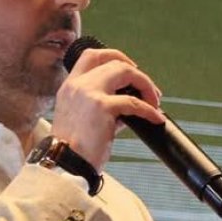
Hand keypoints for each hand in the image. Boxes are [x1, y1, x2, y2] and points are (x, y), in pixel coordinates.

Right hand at [49, 47, 165, 170]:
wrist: (66, 164)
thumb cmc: (74, 150)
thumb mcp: (81, 120)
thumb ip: (102, 107)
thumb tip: (128, 107)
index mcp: (70, 87)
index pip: (91, 55)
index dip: (114, 56)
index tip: (130, 68)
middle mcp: (77, 85)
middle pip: (113, 61)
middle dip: (137, 73)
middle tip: (149, 90)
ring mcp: (89, 93)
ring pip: (125, 72)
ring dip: (145, 85)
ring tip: (154, 102)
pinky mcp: (102, 107)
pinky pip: (134, 103)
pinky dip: (149, 110)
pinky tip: (155, 118)